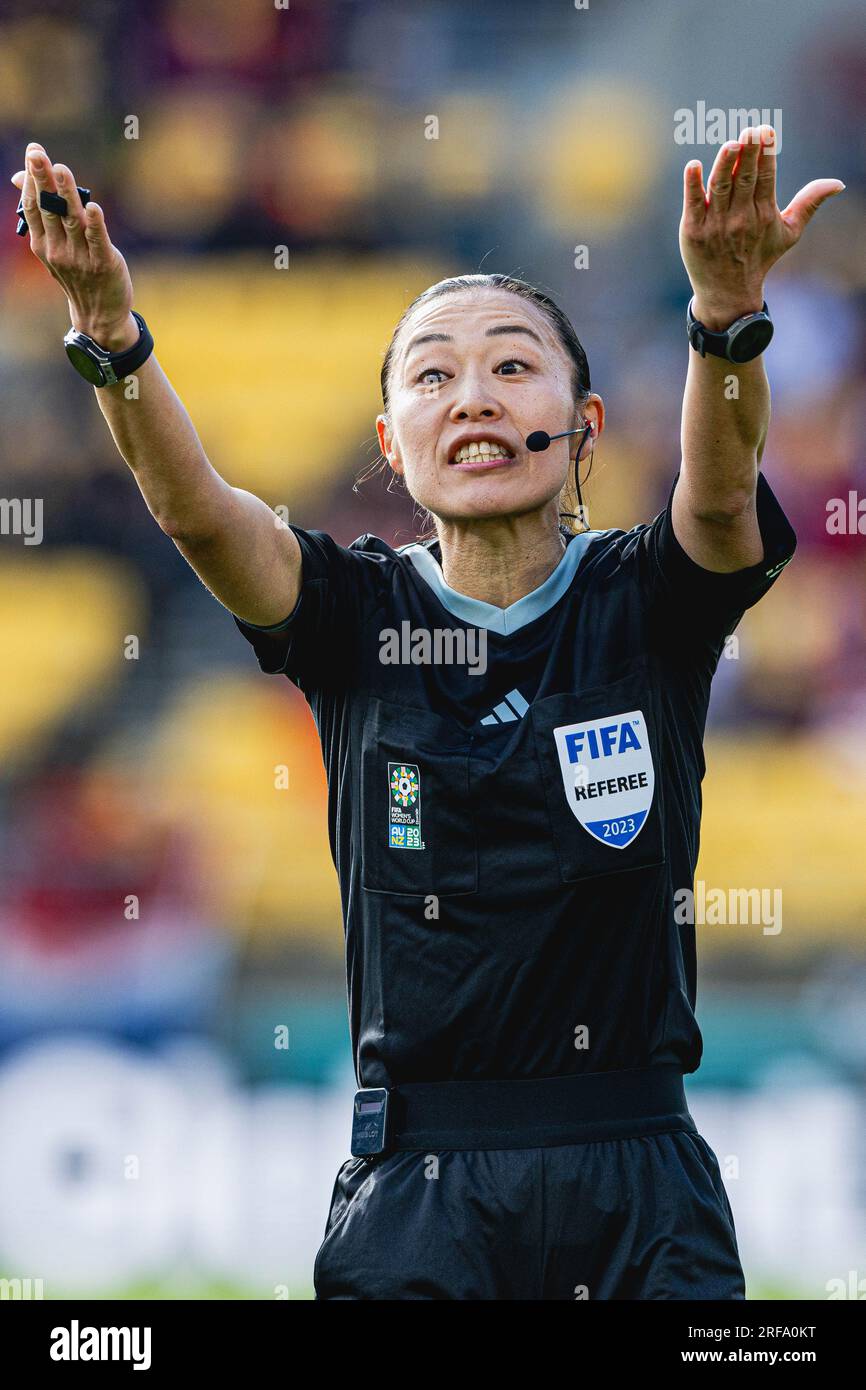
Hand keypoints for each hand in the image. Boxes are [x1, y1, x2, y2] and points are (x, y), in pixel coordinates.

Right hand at [12, 142, 136, 348]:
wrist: (99, 315)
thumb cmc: (77, 273)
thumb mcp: (52, 245)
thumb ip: (40, 213)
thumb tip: (18, 178)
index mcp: (42, 243)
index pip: (33, 206)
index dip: (32, 179)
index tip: (32, 151)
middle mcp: (57, 249)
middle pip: (49, 209)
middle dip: (43, 180)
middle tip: (38, 154)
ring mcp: (80, 258)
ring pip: (72, 220)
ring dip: (67, 194)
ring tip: (62, 170)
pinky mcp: (103, 264)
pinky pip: (98, 241)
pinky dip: (96, 224)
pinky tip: (94, 207)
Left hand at [679, 125, 844, 330]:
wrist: (728, 292)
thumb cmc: (760, 257)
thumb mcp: (789, 232)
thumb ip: (809, 203)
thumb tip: (837, 184)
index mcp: (764, 214)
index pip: (766, 178)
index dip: (766, 153)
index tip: (765, 130)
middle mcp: (741, 218)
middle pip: (745, 179)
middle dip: (749, 154)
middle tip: (750, 130)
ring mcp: (716, 225)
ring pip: (720, 188)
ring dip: (725, 165)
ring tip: (731, 144)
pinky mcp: (693, 231)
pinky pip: (693, 204)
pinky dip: (692, 185)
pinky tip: (693, 166)